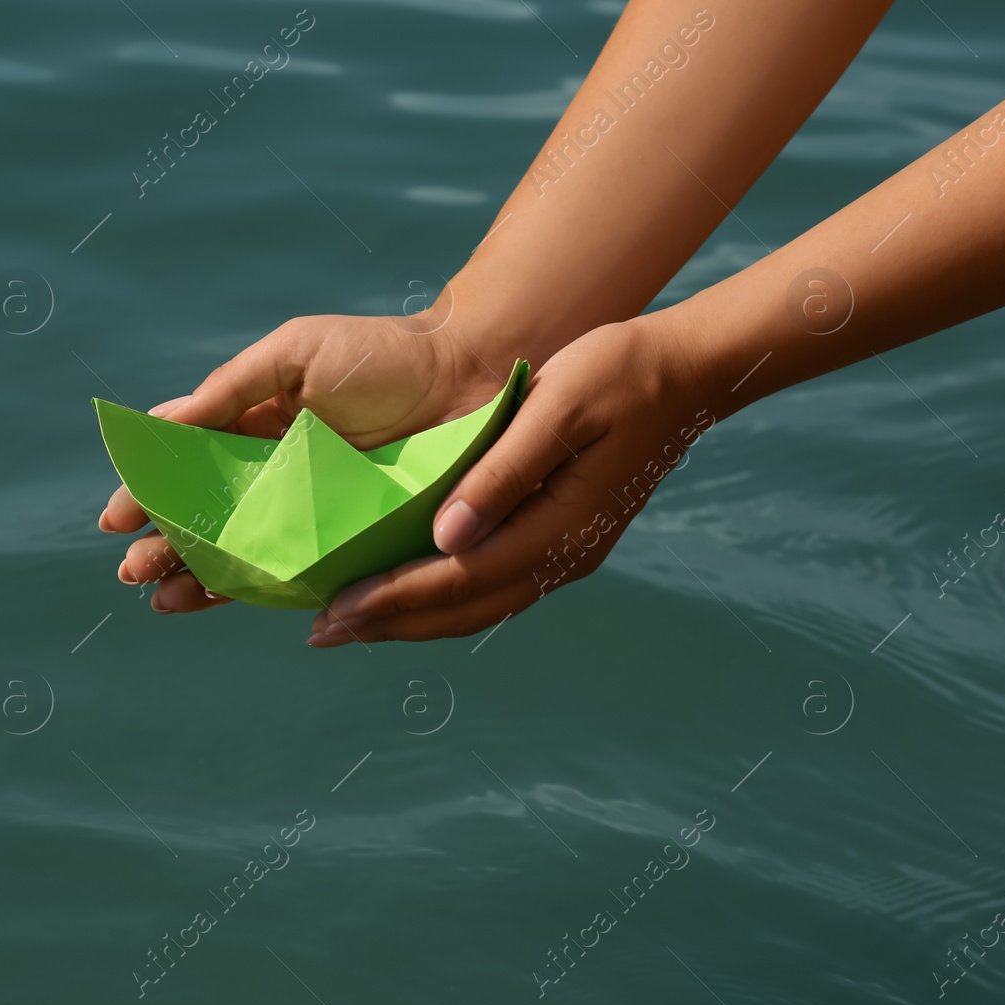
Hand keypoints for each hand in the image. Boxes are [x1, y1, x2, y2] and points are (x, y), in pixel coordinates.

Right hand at [99, 309, 526, 612]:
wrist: (472, 379)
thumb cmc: (382, 356)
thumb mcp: (293, 354)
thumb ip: (227, 389)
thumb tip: (159, 426)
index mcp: (254, 428)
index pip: (185, 469)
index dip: (147, 494)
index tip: (115, 519)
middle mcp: (275, 477)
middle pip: (203, 522)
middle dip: (161, 548)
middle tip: (131, 571)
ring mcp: (309, 515)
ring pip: (238, 555)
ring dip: (194, 579)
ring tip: (161, 599)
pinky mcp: (347, 546)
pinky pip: (293, 577)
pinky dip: (252, 592)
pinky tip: (217, 602)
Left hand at [307, 313, 713, 645]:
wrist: (683, 373)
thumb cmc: (616, 374)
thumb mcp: (556, 408)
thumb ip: (501, 474)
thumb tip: (447, 538)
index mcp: (558, 527)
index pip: (458, 577)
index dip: (393, 597)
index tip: (335, 610)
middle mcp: (564, 556)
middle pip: (464, 609)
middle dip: (390, 623)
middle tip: (322, 632)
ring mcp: (567, 554)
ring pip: (478, 608)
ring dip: (413, 620)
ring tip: (352, 624)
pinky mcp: (564, 541)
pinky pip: (493, 588)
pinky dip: (444, 600)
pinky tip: (408, 594)